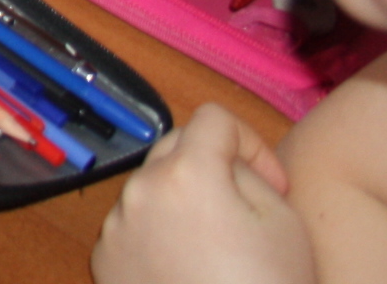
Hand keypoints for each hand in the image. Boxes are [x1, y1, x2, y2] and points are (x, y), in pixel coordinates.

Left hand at [93, 105, 313, 283]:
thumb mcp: (283, 218)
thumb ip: (247, 170)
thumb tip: (224, 163)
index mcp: (184, 172)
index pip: (213, 119)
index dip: (251, 144)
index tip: (272, 184)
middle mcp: (138, 190)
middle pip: (175, 149)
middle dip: (211, 168)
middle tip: (244, 214)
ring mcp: (115, 227)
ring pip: (152, 190)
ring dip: (181, 202)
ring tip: (216, 250)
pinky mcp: (104, 261)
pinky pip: (133, 228)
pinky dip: (157, 236)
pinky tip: (187, 272)